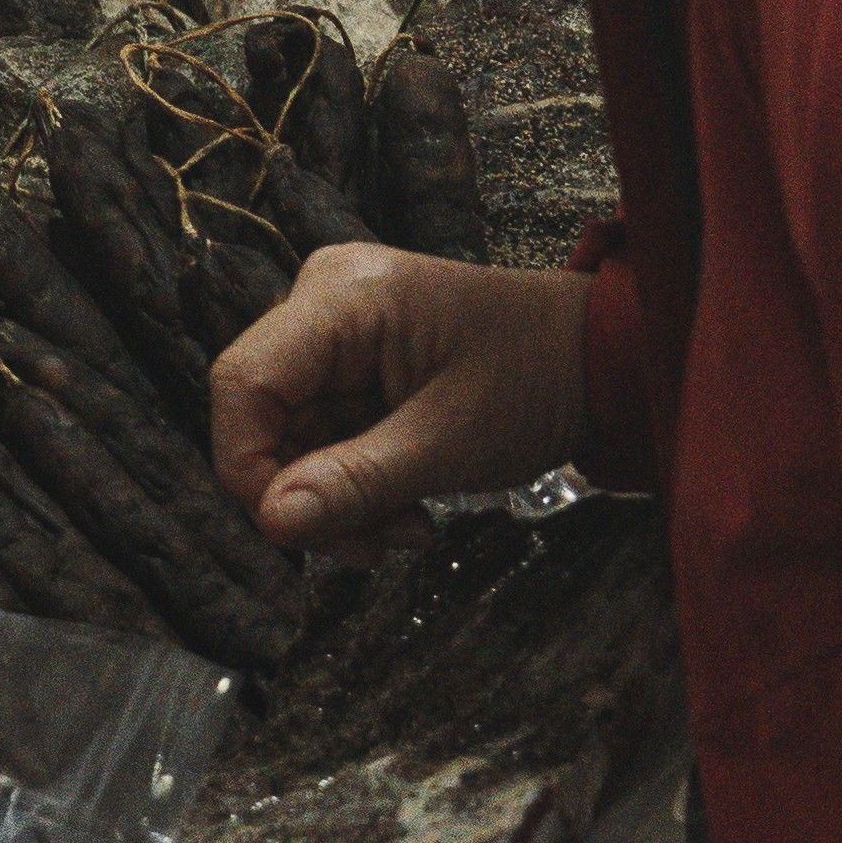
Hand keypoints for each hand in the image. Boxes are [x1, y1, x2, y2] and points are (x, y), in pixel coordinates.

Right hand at [209, 242, 585, 547]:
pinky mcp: (352, 363)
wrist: (598, 357)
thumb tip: (273, 524)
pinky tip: (404, 506)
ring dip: (336, 498)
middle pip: (263, 415)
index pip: (244, 382)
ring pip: (290, 436)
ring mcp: (336, 331)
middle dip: (308, 492)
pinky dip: (354, 481)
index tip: (292, 529)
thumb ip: (356, 482)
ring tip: (406, 528)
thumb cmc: (538, 378)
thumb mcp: (449, 442)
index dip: (248, 465)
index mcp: (342, 296)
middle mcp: (323, 301)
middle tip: (373, 546)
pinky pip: (322, 434)